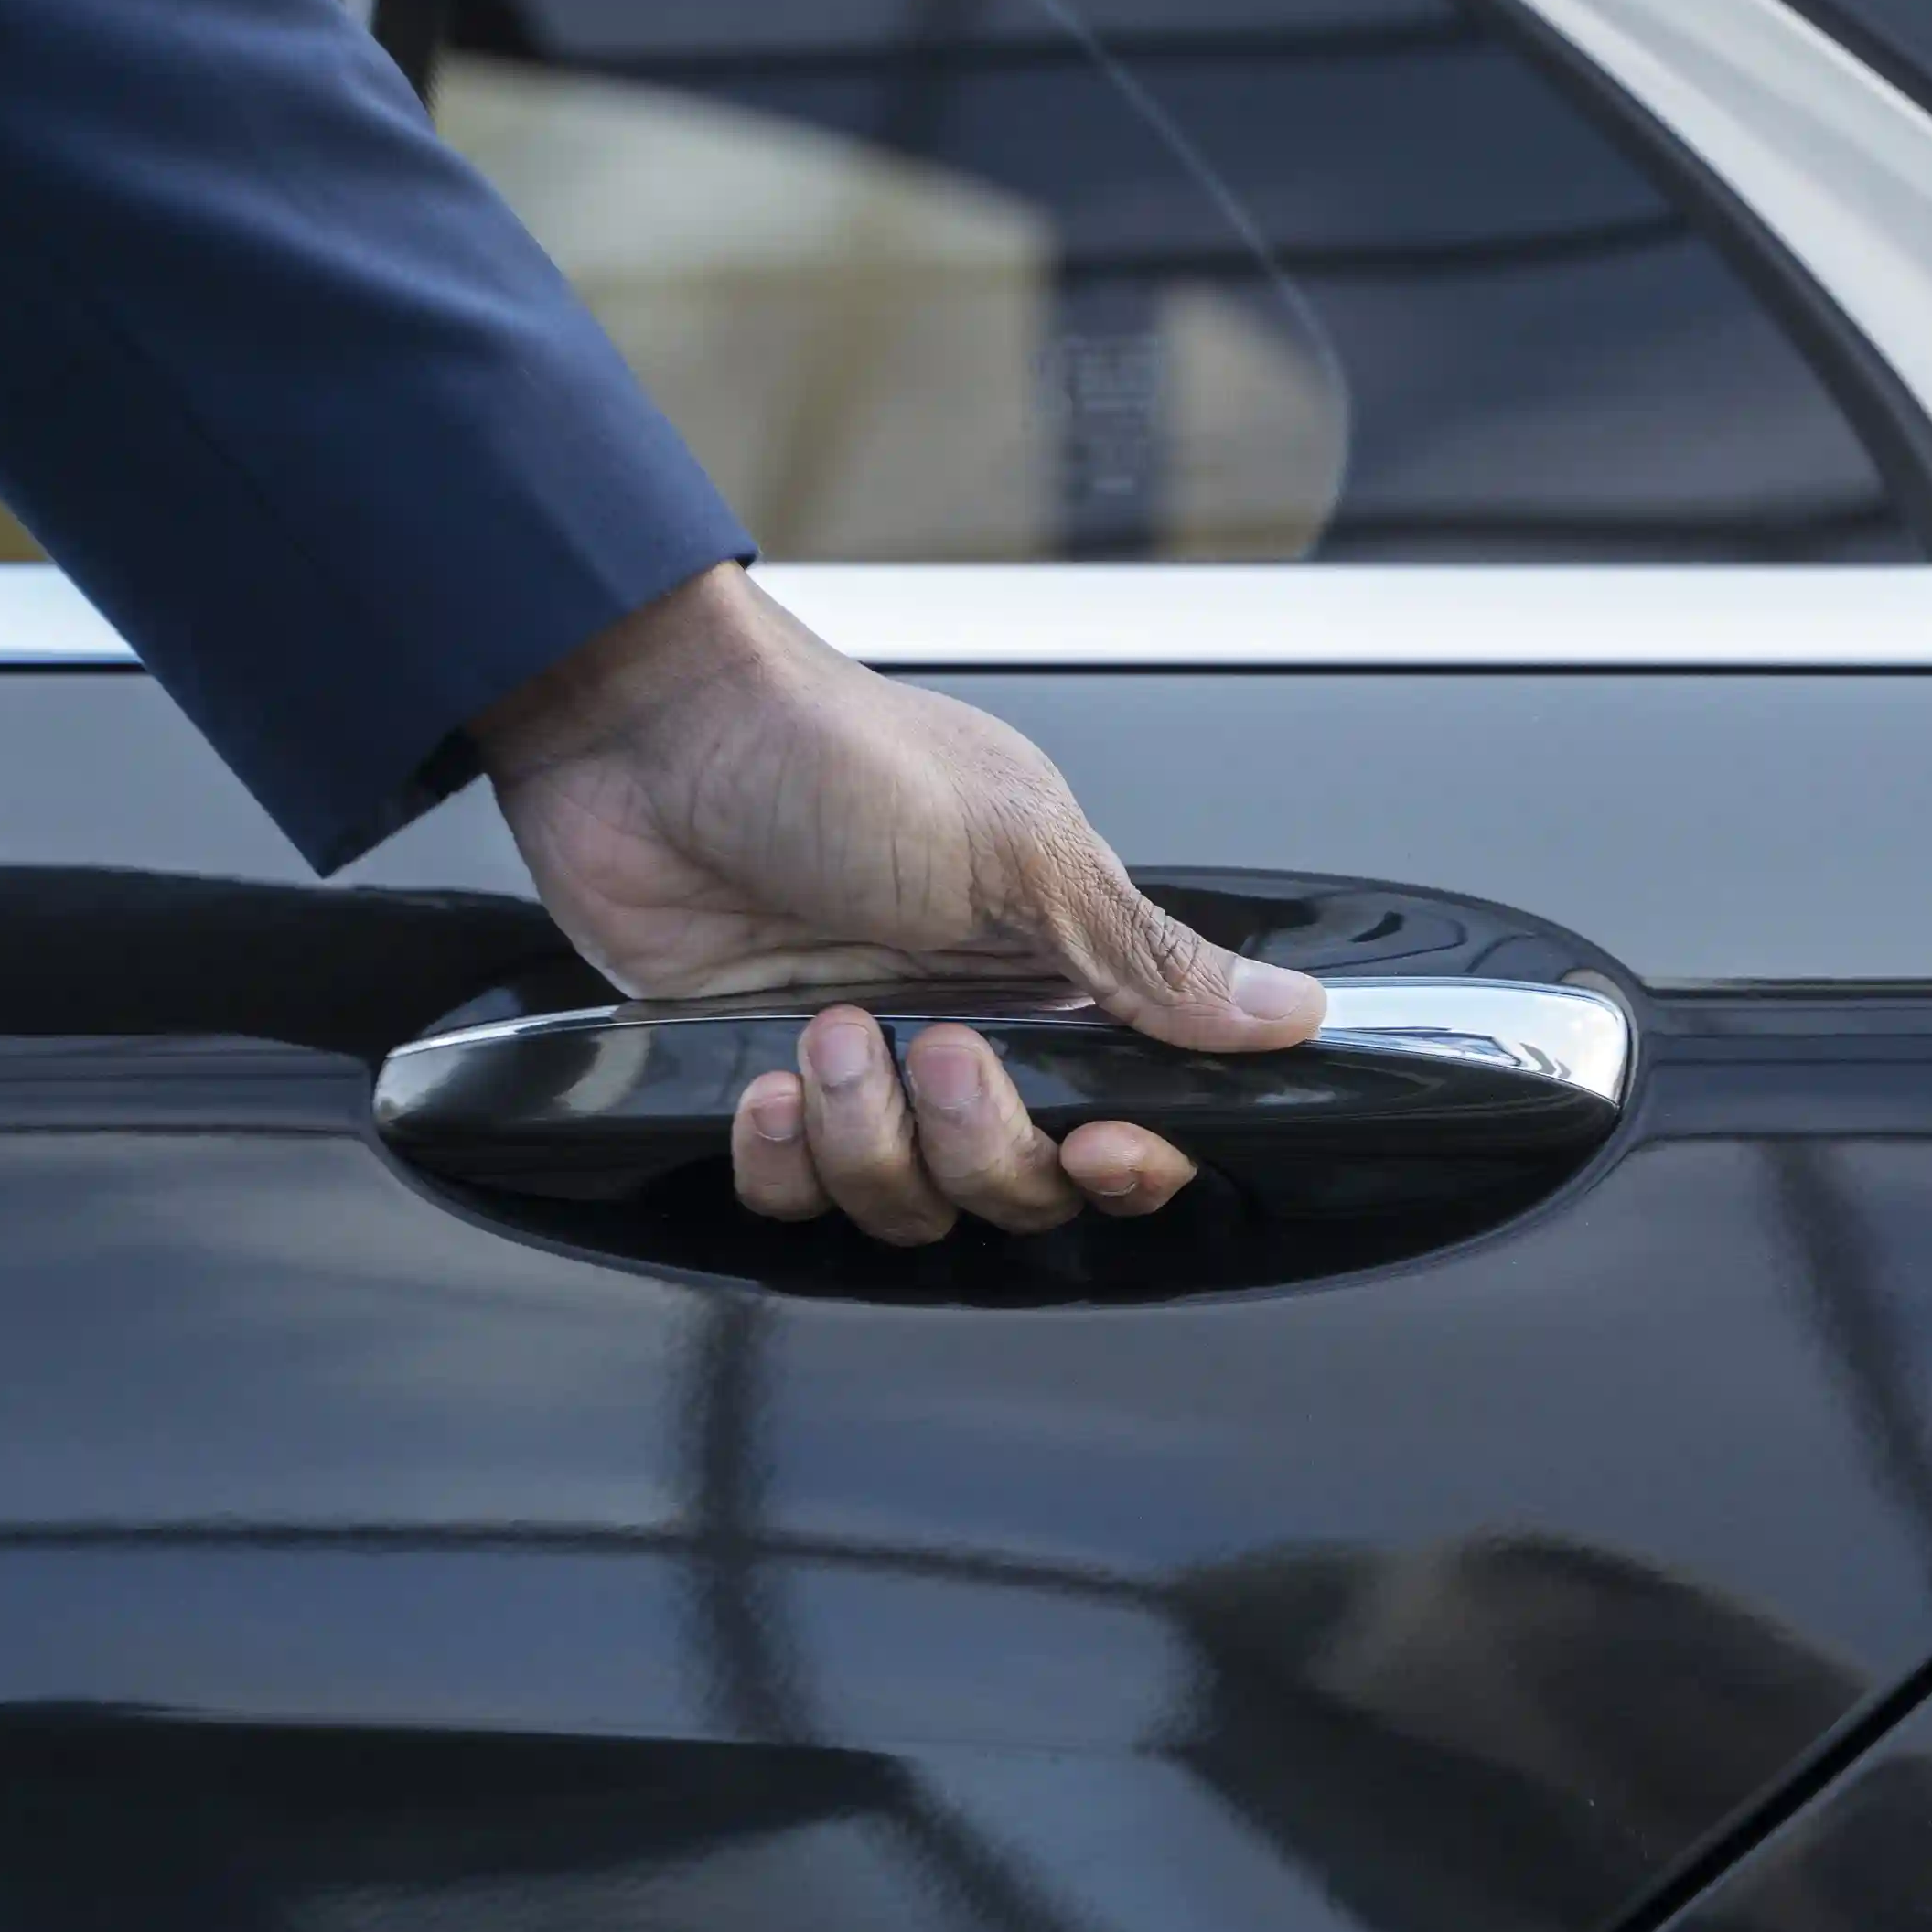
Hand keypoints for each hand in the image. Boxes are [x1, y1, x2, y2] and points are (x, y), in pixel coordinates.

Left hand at [475, 563, 1324, 1242]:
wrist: (641, 727)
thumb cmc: (827, 754)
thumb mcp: (1021, 850)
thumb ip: (1151, 959)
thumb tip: (1290, 1012)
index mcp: (1052, 970)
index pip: (1130, 1120)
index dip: (1127, 1162)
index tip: (1103, 1145)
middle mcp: (967, 1028)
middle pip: (1018, 1185)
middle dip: (977, 1141)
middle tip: (929, 1047)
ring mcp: (860, 1066)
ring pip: (902, 1204)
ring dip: (865, 1139)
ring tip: (826, 1036)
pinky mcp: (754, 1084)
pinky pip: (790, 1195)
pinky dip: (780, 1157)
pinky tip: (763, 1080)